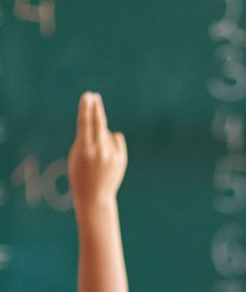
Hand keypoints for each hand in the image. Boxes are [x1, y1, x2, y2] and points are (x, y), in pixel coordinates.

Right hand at [68, 92, 126, 206]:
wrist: (95, 195)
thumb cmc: (80, 173)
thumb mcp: (77, 155)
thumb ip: (87, 139)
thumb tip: (104, 126)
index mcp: (85, 150)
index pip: (85, 124)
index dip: (86, 109)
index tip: (87, 96)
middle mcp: (100, 151)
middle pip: (99, 123)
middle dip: (96, 109)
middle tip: (94, 96)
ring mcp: (112, 155)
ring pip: (106, 133)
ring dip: (100, 136)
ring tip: (96, 153)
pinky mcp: (121, 159)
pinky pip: (116, 140)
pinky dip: (111, 141)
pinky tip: (107, 152)